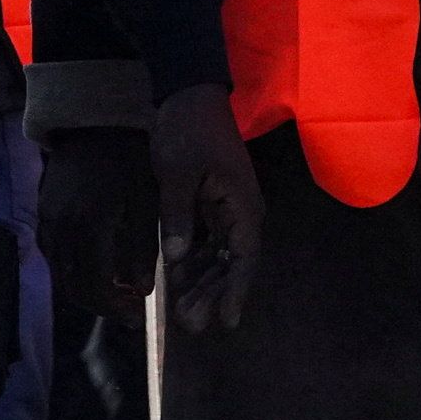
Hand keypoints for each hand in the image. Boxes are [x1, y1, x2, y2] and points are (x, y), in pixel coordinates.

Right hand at [38, 127, 150, 315]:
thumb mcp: (146, 203)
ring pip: (58, 273)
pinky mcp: (42, 212)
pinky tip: (91, 268)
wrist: (94, 124)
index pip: (96, 285)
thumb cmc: (129, 161)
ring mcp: (47, 220)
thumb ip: (143, 248)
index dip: (116, 307)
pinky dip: (69, 270)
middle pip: (73, 286)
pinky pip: (52, 253)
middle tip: (125, 311)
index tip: (136, 317)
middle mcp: (61, 228)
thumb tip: (141, 290)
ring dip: (83, 290)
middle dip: (100, 305)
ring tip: (111, 293)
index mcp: (90, 226)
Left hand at [147, 82, 260, 327]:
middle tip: (189, 323)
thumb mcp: (179, 170)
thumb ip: (178, 214)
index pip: (244, 257)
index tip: (228, 321)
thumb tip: (177, 258)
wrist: (188, 96)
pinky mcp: (208, 204)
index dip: (237, 291)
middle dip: (212, 294)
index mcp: (243, 205)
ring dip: (201, 282)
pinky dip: (192, 261)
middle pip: (231, 264)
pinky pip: (204, 241)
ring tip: (181, 312)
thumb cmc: (188, 130)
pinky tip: (176, 280)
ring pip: (217, 256)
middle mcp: (240, 213)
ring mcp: (225, 209)